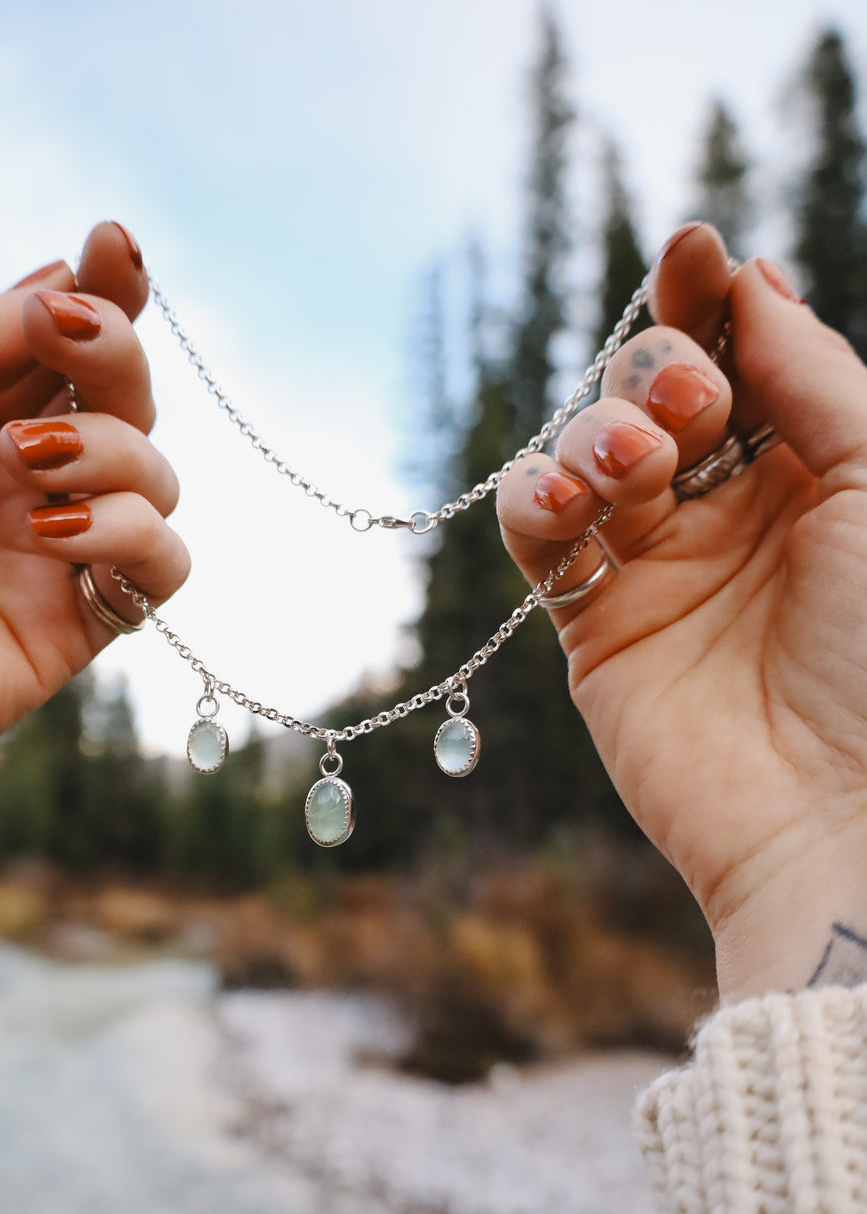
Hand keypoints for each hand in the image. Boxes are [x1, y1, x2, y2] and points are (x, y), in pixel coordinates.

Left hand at [0, 221, 187, 844]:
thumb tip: (58, 280)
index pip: (60, 346)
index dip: (106, 292)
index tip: (115, 243)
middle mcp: (18, 482)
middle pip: (126, 400)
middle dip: (114, 354)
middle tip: (61, 335)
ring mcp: (47, 555)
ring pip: (158, 480)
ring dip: (116, 450)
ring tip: (25, 464)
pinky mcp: (68, 631)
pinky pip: (158, 570)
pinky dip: (131, 536)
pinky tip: (53, 532)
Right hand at [497, 223, 866, 1000]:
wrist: (841, 811)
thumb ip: (815, 374)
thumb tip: (753, 281)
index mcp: (820, 474)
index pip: (748, 360)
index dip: (714, 300)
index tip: (692, 246)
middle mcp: (737, 514)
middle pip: (661, 391)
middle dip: (663, 372)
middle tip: (692, 409)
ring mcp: (661, 569)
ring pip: (592, 449)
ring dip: (604, 431)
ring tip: (636, 467)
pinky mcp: (595, 626)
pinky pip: (540, 536)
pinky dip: (534, 496)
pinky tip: (561, 497)